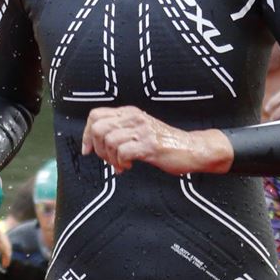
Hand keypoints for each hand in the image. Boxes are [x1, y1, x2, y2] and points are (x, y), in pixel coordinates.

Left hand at [82, 106, 232, 175]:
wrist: (192, 148)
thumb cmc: (166, 143)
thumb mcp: (140, 130)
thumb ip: (121, 131)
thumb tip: (97, 143)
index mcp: (129, 113)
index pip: (95, 115)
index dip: (86, 134)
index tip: (88, 149)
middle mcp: (134, 118)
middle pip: (98, 127)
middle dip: (97, 148)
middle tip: (108, 159)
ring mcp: (142, 130)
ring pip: (108, 140)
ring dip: (110, 158)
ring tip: (120, 164)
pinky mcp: (149, 145)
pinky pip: (122, 152)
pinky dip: (121, 162)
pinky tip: (128, 166)